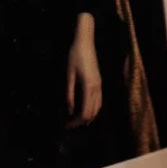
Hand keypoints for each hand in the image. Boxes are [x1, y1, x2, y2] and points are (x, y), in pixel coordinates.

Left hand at [66, 13, 101, 127]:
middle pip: (92, 113)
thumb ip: (69, 94)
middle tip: (69, 124)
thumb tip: (69, 110)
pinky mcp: (99, 82)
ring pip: (98, 108)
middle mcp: (97, 88)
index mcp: (89, 87)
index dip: (76, 122)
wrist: (85, 42)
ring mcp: (100, 85)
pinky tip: (85, 109)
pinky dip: (93, 109)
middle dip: (81, 121)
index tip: (67, 125)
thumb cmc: (75, 56)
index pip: (85, 112)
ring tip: (76, 120)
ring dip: (88, 116)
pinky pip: (99, 101)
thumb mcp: (69, 75)